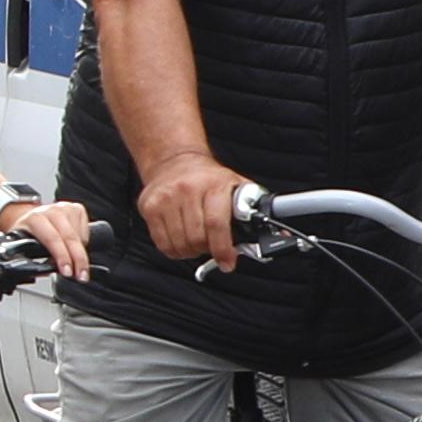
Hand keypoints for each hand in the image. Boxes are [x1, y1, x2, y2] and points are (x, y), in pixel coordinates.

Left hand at [0, 191, 96, 279]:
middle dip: (78, 260)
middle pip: (70, 238)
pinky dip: (82, 244)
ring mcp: (66, 208)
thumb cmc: (28, 233)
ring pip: (80, 237)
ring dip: (80, 255)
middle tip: (81, 277)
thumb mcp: (23, 246)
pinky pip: (85, 233)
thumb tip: (46, 272)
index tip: (67, 272)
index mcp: (35, 218)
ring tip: (75, 265)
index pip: (52, 238)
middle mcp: (51, 211)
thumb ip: (32, 261)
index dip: (62, 256)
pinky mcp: (77, 209)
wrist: (32, 216)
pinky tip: (73, 247)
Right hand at [137, 153, 247, 271]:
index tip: (227, 262)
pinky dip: (174, 249)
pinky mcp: (149, 206)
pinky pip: (162, 243)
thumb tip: (273, 234)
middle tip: (210, 245)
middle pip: (196, 238)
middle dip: (206, 249)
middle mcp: (187, 189)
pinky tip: (180, 238)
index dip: (223, 249)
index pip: (216, 225)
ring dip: (190, 250)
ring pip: (179, 244)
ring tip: (195, 240)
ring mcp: (165, 198)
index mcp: (213, 184)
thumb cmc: (208, 177)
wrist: (174, 160)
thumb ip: (250, 210)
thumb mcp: (235, 186)